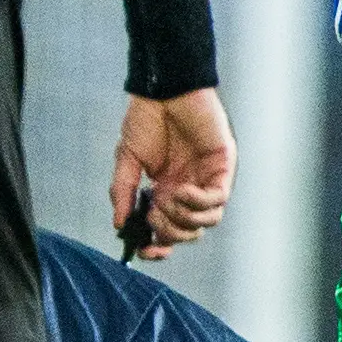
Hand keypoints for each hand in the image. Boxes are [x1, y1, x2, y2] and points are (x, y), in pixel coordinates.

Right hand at [110, 86, 235, 256]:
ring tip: (167, 197)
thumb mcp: (126, 160)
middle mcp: (187, 190)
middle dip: (168, 231)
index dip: (156, 247)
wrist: (164, 91)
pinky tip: (180, 189)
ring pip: (208, 221)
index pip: (166, 231)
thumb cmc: (146, 119)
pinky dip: (198, 201)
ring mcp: (205, 180)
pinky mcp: (221, 168)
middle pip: (187, 232)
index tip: (143, 249)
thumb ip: (124, 192)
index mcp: (164, 192)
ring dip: (184, 218)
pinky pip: (218, 199)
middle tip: (153, 213)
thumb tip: (119, 223)